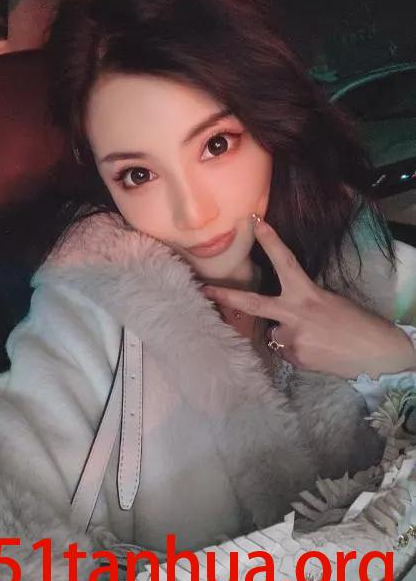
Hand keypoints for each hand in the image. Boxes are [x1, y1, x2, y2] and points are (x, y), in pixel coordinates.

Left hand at [201, 217, 415, 377]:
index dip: (269, 241)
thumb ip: (301, 304)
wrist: (376, 353)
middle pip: (252, 303)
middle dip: (226, 296)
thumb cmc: (356, 323)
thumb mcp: (328, 302)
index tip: (253, 222)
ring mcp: (292, 337)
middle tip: (204, 290)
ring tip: (317, 339)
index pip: (284, 262)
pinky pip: (287, 351)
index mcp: (306, 293)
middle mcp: (294, 314)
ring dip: (290, 336)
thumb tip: (282, 317)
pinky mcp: (295, 358)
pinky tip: (318, 351)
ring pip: (277, 334)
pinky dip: (299, 351)